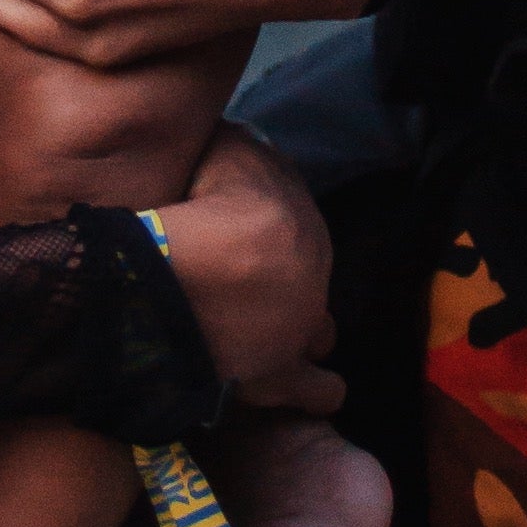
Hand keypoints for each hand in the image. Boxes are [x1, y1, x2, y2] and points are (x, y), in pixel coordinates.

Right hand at [144, 125, 339, 403]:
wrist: (204, 272)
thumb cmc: (214, 204)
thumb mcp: (226, 151)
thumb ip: (234, 146)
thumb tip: (232, 134)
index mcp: (304, 227)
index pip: (295, 234)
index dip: (270, 242)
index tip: (248, 244)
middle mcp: (315, 279)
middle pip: (311, 286)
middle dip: (290, 290)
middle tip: (256, 293)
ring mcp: (302, 330)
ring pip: (322, 337)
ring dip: (304, 337)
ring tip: (278, 341)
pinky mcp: (282, 379)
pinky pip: (317, 391)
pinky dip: (314, 391)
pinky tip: (309, 392)